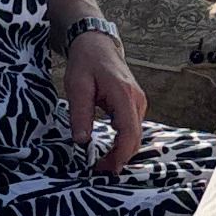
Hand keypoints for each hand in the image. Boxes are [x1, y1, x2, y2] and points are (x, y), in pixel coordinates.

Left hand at [65, 30, 148, 173]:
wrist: (97, 43)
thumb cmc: (86, 62)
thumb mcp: (77, 86)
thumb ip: (80, 113)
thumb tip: (81, 141)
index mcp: (124, 95)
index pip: (129, 132)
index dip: (121, 155)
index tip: (107, 169)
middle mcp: (137, 100)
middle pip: (135, 137)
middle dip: (120, 157)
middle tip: (100, 171)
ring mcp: (138, 101)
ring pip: (135, 134)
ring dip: (122, 151)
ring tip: (102, 163)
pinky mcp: (134, 104)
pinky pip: (132, 128)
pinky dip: (123, 142)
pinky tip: (110, 150)